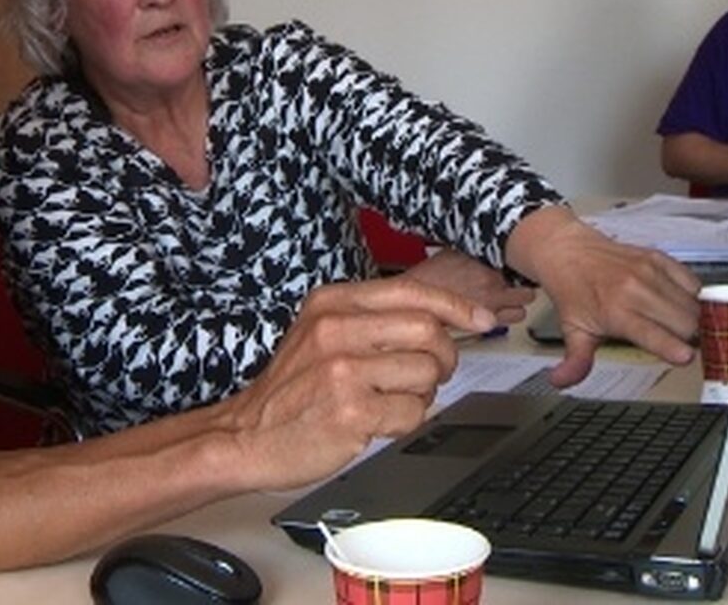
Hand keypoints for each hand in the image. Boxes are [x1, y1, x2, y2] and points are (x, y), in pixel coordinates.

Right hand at [223, 276, 495, 489]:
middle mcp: (336, 329)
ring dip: (422, 394)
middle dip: (444, 357)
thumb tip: (440, 318)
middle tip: (431, 373)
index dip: (456, 307)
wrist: (245, 436)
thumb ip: (372, 320)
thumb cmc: (291, 390)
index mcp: (331, 303)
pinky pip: (413, 413)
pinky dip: (405, 421)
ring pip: (426, 374)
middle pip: (429, 331)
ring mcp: (342, 370)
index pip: (411, 292)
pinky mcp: (351, 412)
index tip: (481, 320)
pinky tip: (376, 422)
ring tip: (390, 400)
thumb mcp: (320, 333)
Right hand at [405, 249, 536, 324]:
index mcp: (487, 260)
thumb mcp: (454, 251)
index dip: (519, 264)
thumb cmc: (431, 276)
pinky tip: (499, 311)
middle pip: (527, 287)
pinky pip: (511, 320)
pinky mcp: (487, 321)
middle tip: (514, 285)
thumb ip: (475, 250)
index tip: (516, 265)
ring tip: (507, 300)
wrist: (417, 299)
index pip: (521, 261)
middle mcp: (493, 282)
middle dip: (522, 287)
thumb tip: (488, 245)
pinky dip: (508, 317)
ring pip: (523, 307)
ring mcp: (492, 303)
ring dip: (517, 304)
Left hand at [506, 206, 699, 386]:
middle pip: (685, 323)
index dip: (674, 348)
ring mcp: (650, 272)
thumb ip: (575, 362)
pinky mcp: (659, 258)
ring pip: (694, 304)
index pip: (653, 333)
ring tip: (676, 324)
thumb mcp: (573, 331)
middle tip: (677, 342)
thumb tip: (562, 381)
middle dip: (687, 339)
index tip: (685, 357)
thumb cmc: (573, 289)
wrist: (568, 252)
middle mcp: (635, 290)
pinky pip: (693, 282)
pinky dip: (692, 296)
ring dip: (692, 320)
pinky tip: (678, 302)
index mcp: (615, 311)